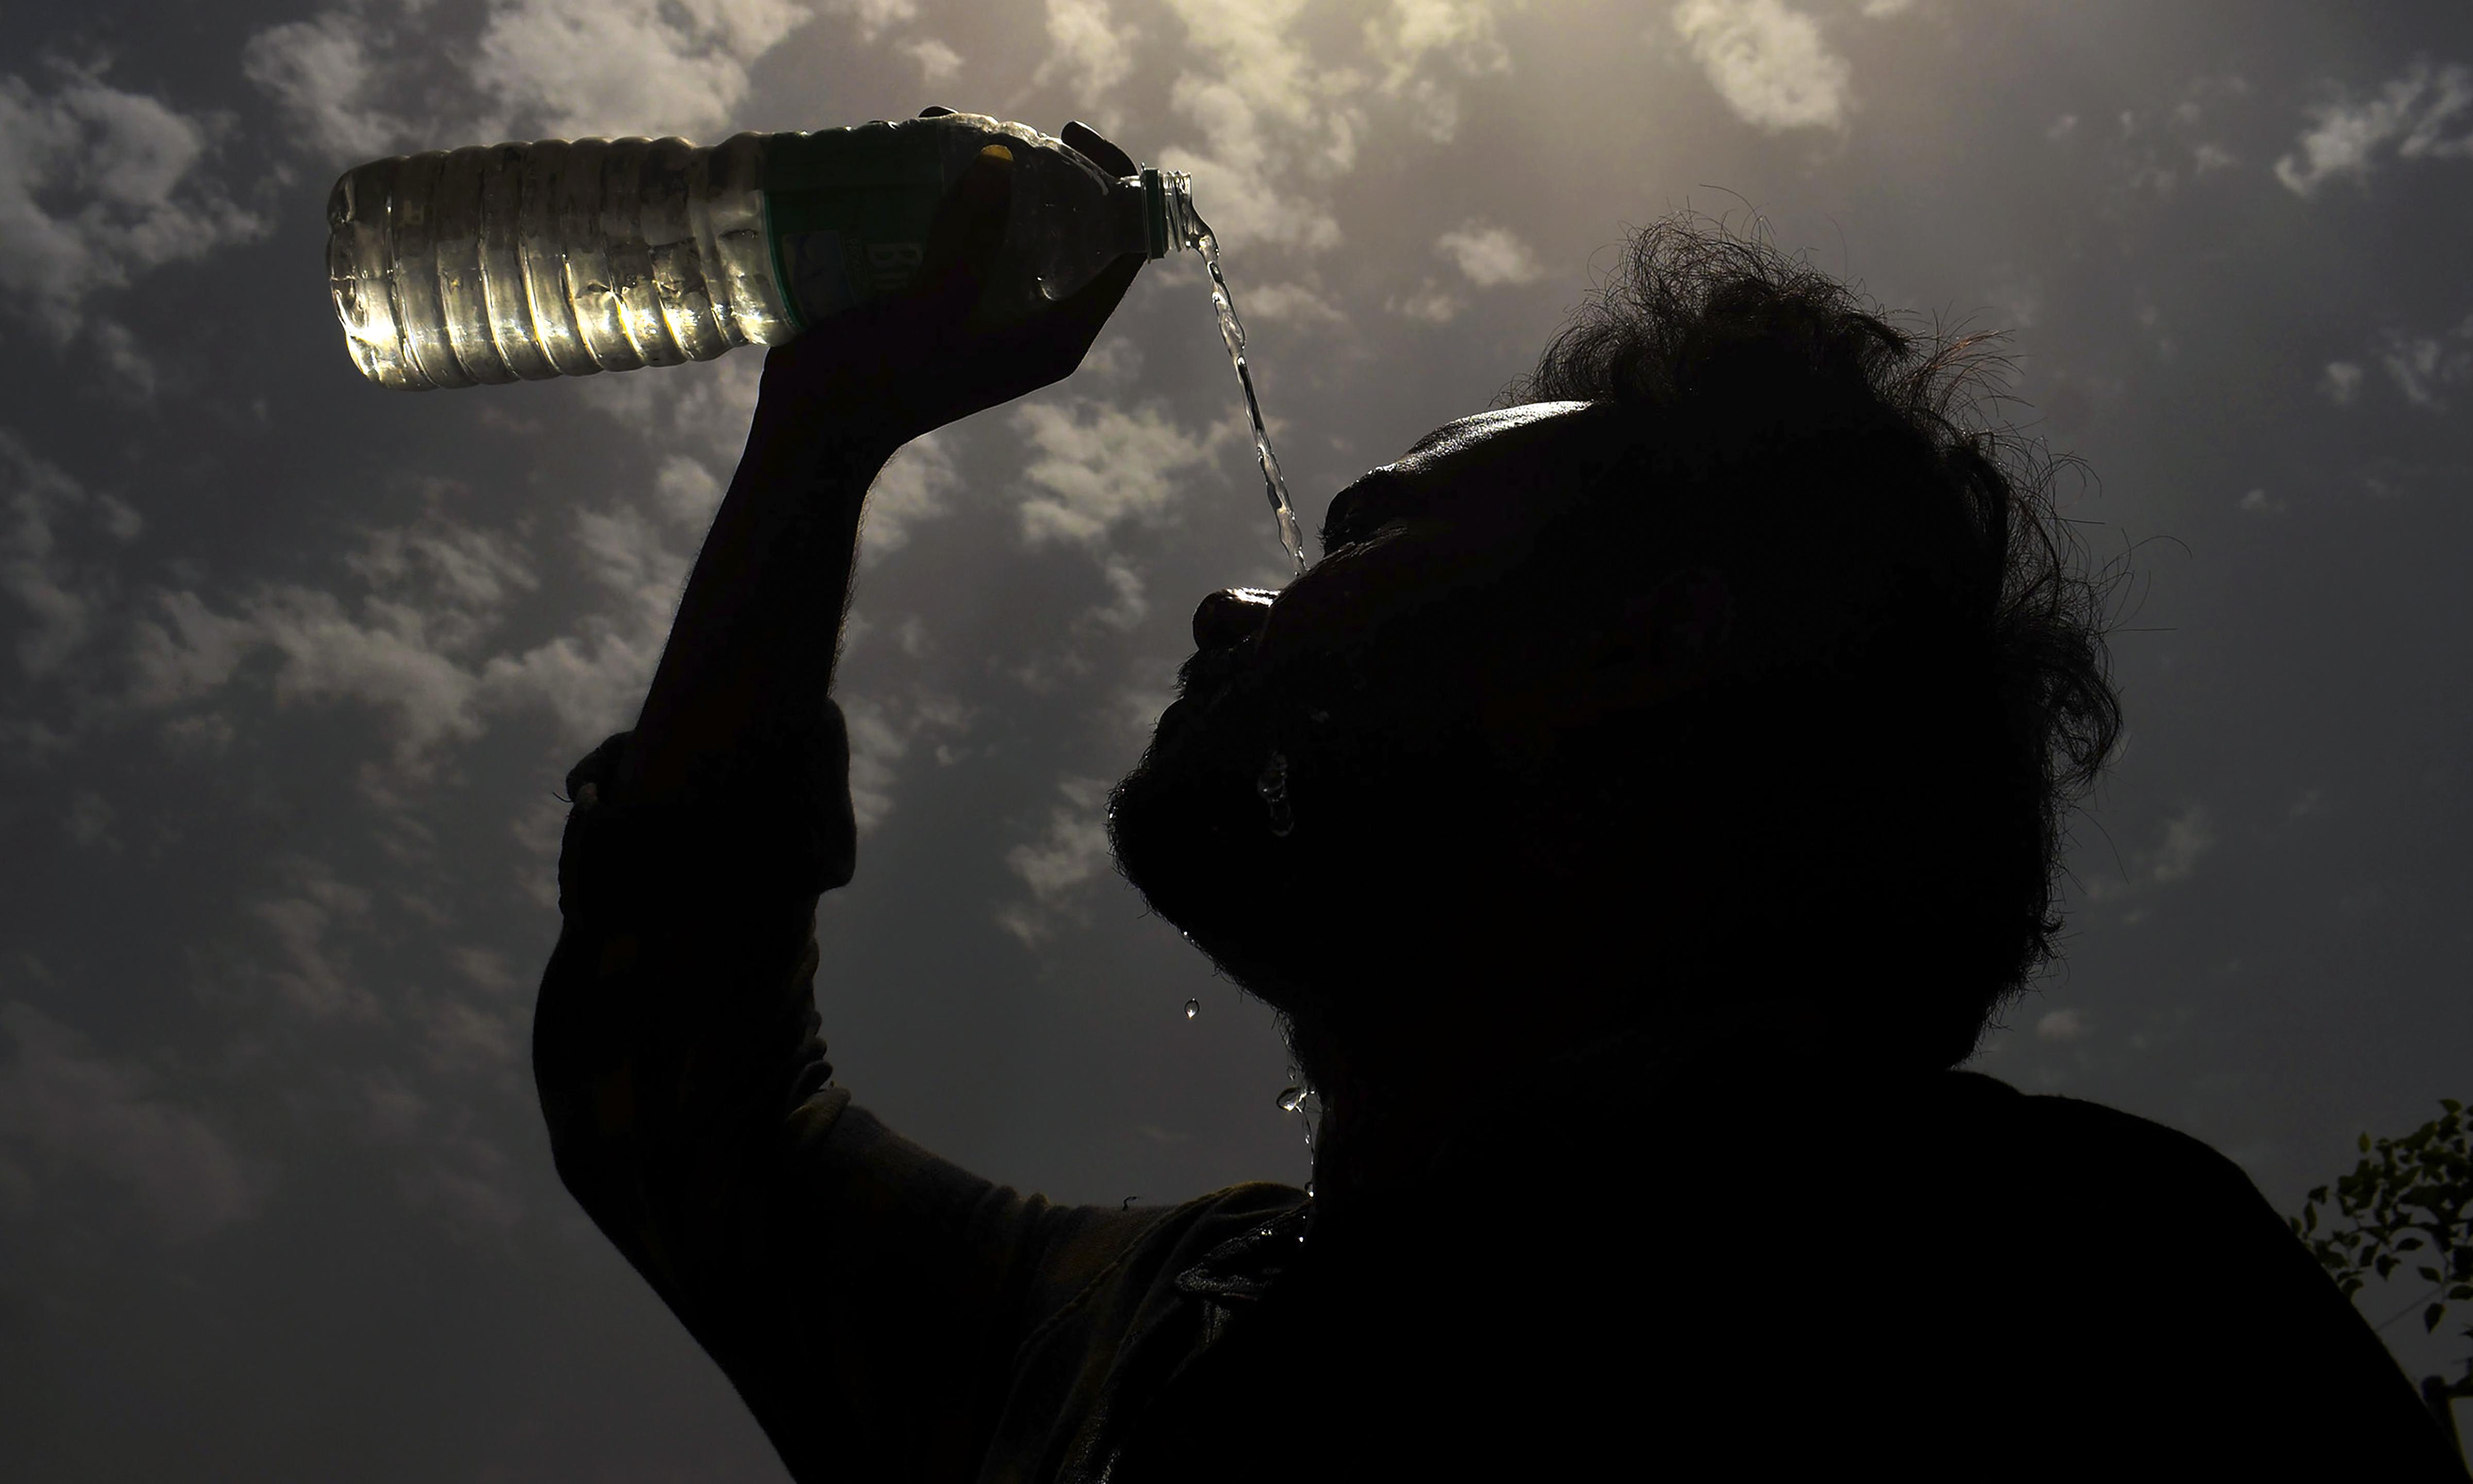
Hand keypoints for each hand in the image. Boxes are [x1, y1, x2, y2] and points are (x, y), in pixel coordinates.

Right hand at [751, 132, 1144, 454]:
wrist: (814, 430)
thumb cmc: (876, 383)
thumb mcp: (929, 310)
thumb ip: (971, 238)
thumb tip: (1004, 158)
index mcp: (1058, 333)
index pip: (1121, 246)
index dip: (1114, 182)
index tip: (1067, 133)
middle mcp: (1036, 318)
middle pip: (1070, 225)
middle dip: (1038, 167)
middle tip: (987, 130)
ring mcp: (991, 307)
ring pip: (1012, 222)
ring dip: (985, 172)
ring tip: (939, 128)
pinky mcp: (949, 297)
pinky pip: (966, 232)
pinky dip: (948, 192)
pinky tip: (912, 156)